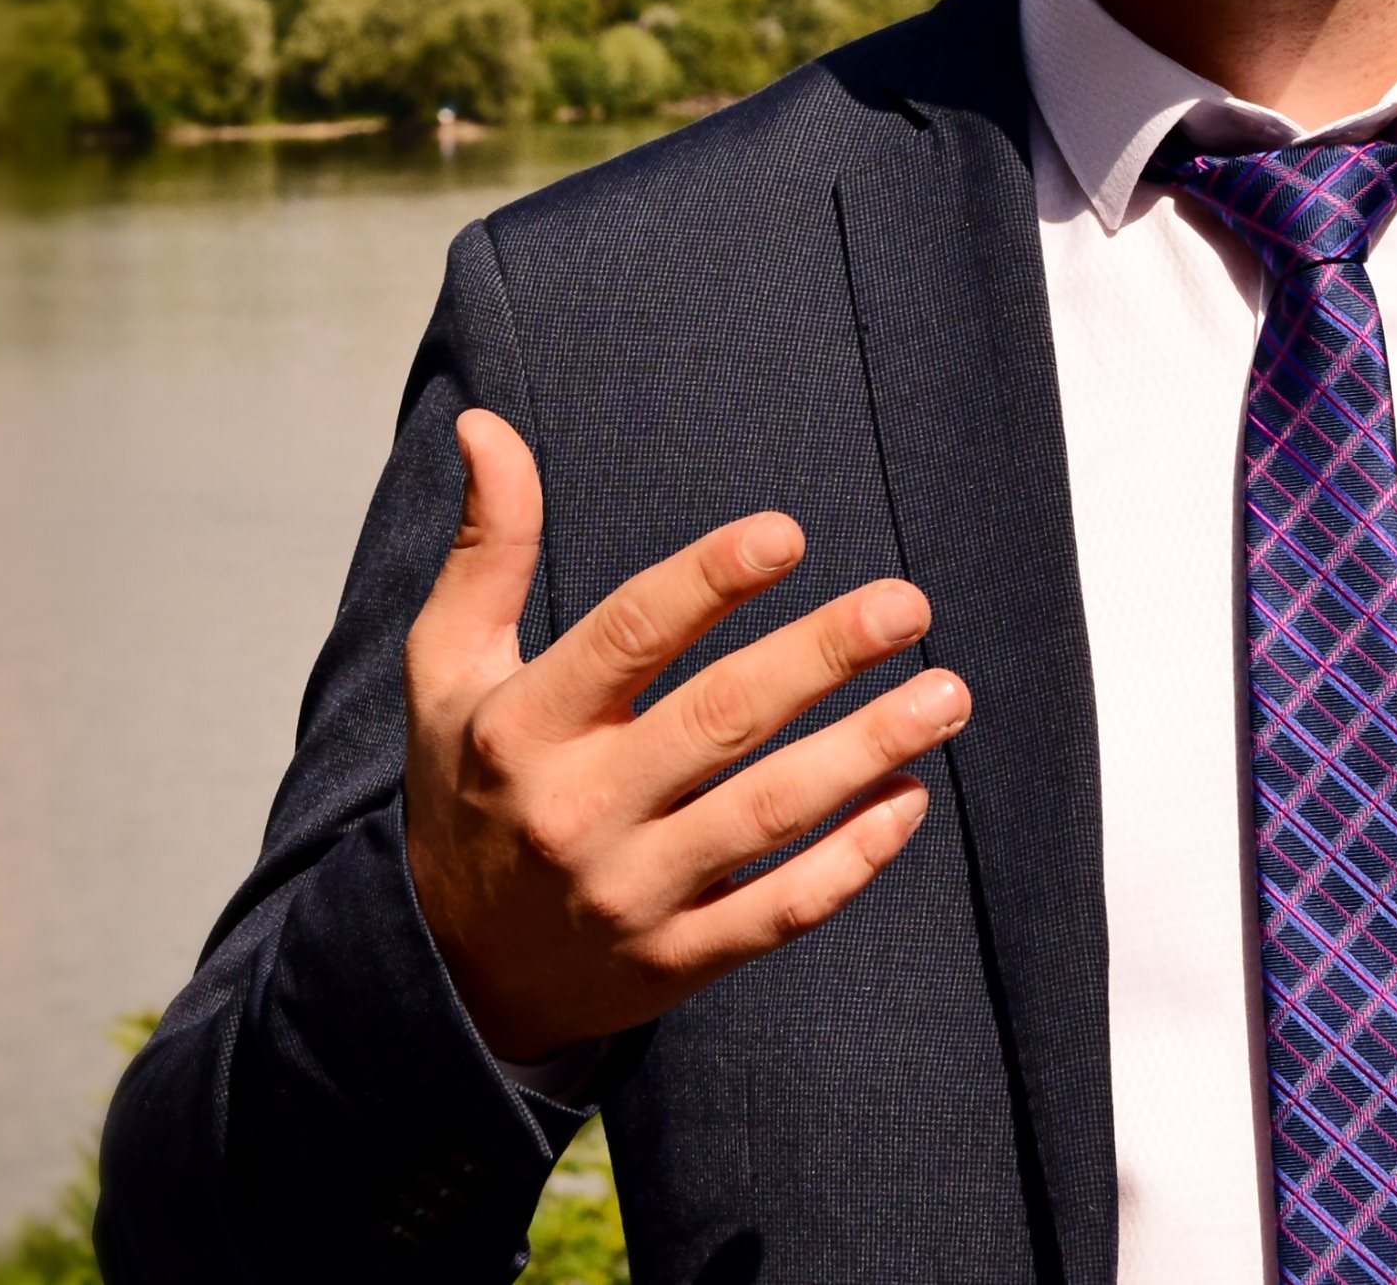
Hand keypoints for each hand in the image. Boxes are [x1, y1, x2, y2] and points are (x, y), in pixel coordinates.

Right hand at [404, 408, 966, 1061]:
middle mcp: (577, 810)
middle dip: (821, 657)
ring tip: (946, 694)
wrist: (451, 972)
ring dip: (867, 750)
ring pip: (767, 815)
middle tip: (906, 604)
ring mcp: (629, 893)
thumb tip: (487, 425)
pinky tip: (910, 799)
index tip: (787, 533)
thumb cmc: (471, 786)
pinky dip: (852, 859)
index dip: (707, 581)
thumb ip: (488, 547)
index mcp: (522, 725)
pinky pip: (780, 910)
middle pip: (718, 719)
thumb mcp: (449, 668)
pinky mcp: (674, 961)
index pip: (626, 637)